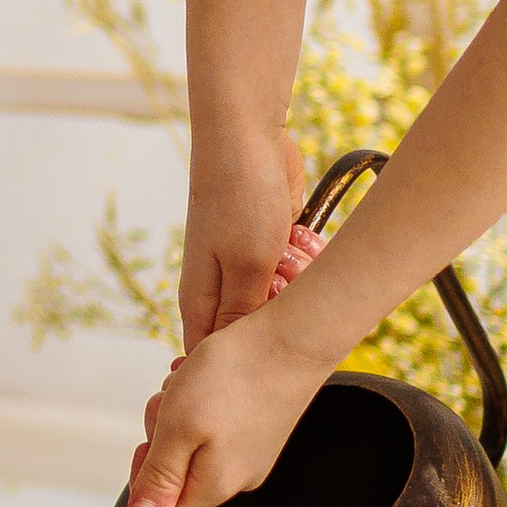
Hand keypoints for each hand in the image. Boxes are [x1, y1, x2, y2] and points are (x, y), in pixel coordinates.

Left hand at [127, 299, 328, 506]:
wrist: (294, 338)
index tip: (148, 444)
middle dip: (162, 437)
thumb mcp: (178, 427)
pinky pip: (215, 424)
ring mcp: (253, 451)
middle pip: (179, 475)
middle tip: (170, 401)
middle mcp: (239, 477)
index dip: (148, 487)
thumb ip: (160, 478)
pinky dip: (201, 399)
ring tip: (190, 380)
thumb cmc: (233, 378)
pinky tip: (208, 374)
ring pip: (194, 443)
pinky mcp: (261, 427)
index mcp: (216, 486)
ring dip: (179, 412)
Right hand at [179, 128, 305, 346]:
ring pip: (281, 301)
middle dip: (281, 318)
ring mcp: (247, 265)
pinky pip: (295, 272)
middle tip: (288, 288)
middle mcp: (221, 287)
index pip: (211, 356)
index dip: (238, 369)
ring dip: (297, 284)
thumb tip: (226, 362)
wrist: (247, 137)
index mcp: (201, 300)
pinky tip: (302, 240)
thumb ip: (240, 317)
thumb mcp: (246, 267)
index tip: (274, 360)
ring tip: (293, 255)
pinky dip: (304, 260)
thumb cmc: (239, 198)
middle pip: (256, 330)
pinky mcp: (270, 247)